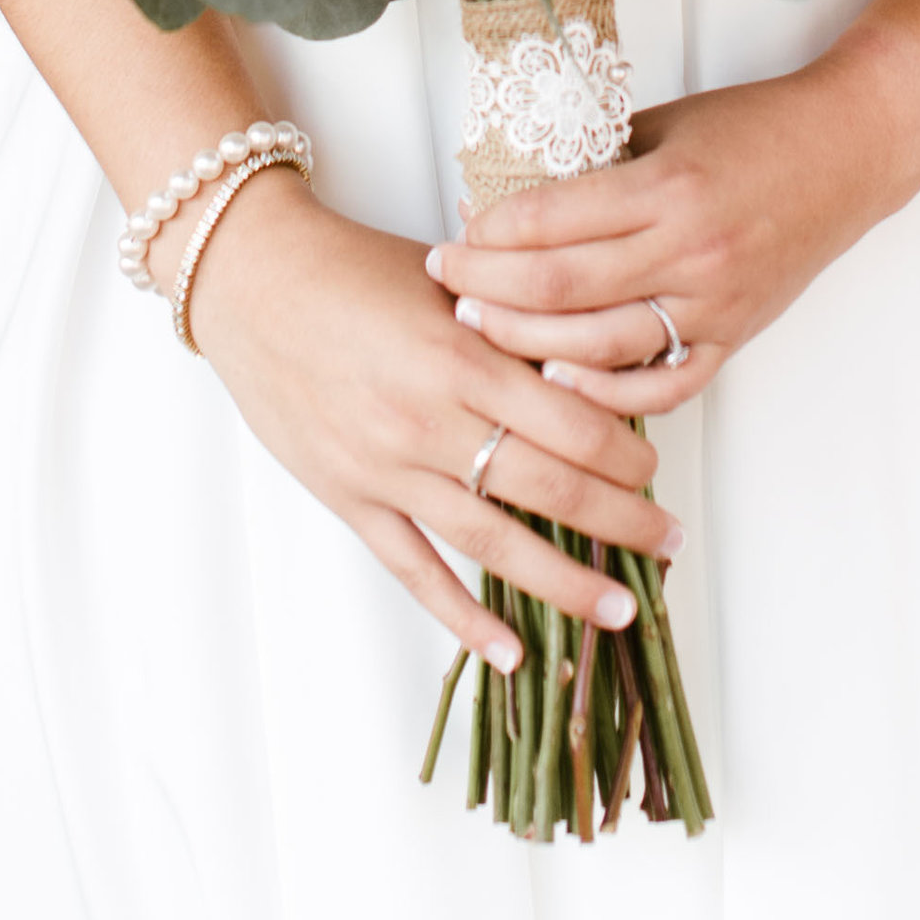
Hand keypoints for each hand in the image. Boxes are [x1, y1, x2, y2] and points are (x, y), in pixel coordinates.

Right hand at [187, 165, 672, 668]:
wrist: (251, 278)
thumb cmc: (350, 267)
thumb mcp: (446, 282)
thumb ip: (511, 323)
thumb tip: (590, 363)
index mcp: (460, 354)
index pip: (569, 420)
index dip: (623, 453)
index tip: (656, 472)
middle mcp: (427, 418)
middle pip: (546, 485)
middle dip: (619, 520)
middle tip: (669, 543)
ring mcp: (385, 466)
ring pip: (491, 540)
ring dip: (563, 581)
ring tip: (618, 610)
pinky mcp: (348, 497)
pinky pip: (415, 569)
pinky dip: (463, 616)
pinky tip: (509, 652)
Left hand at [426, 69, 889, 415]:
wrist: (848, 150)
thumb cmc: (754, 126)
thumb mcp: (666, 125)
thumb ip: (598, 165)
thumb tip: (512, 199)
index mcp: (667, 186)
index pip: (551, 222)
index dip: (489, 235)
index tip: (453, 237)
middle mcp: (689, 250)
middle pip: (560, 290)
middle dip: (488, 291)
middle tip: (446, 287)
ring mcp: (714, 301)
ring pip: (600, 348)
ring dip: (528, 344)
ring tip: (482, 330)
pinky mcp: (734, 336)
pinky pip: (661, 387)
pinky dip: (606, 395)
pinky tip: (559, 382)